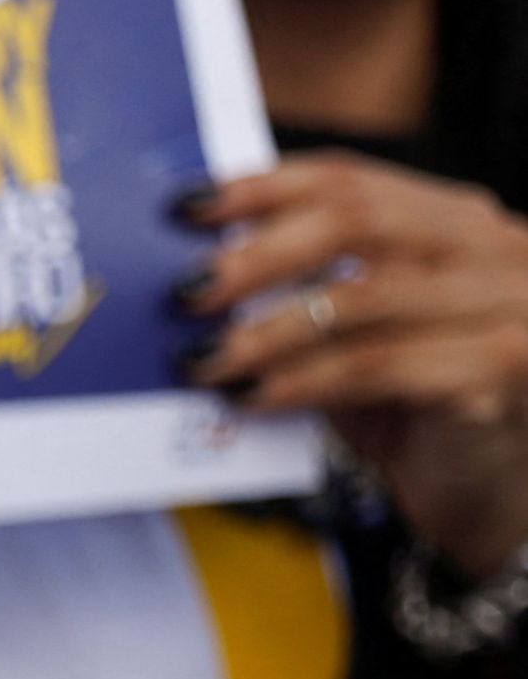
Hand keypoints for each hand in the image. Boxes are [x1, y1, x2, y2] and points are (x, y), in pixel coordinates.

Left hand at [179, 151, 527, 575]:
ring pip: (362, 298)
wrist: (495, 498)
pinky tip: (251, 398)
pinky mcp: (502, 369)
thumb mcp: (359, 338)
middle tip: (182, 293)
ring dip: (265, 331)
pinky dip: (301, 381)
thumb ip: (305, 295)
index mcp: (459, 222)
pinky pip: (377, 365)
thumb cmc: (418, 412)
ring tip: (200, 359)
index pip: (351, 179)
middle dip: (256, 255)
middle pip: (357, 221)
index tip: (184, 207)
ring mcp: (510, 306)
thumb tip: (195, 278)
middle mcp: (498, 249)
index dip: (262, 188)